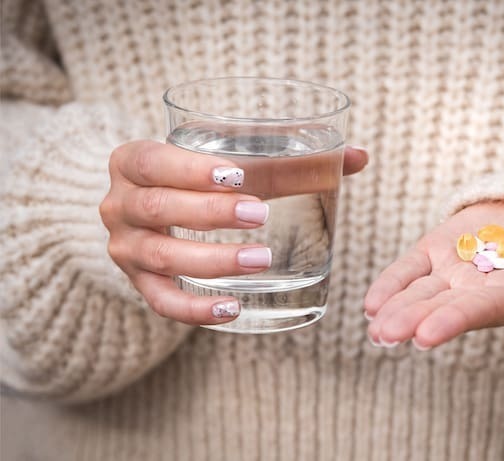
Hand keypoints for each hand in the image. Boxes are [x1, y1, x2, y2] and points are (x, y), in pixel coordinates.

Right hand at [100, 140, 366, 324]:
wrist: (148, 206)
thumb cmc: (197, 177)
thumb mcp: (229, 159)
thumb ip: (291, 157)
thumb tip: (359, 157)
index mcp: (133, 162)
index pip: (152, 161)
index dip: (189, 169)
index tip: (237, 175)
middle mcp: (118, 204)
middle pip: (157, 208)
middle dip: (209, 213)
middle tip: (261, 215)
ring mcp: (124, 248)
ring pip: (161, 257)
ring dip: (211, 260)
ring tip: (262, 259)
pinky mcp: (138, 284)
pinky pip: (161, 302)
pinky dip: (195, 308)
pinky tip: (233, 308)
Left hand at [364, 198, 503, 348]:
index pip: (479, 311)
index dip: (451, 321)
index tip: (424, 335)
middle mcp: (481, 291)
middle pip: (442, 307)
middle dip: (412, 320)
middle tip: (384, 335)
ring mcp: (458, 270)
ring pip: (421, 292)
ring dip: (396, 308)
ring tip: (373, 323)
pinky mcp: (442, 247)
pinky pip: (411, 267)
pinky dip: (392, 283)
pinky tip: (371, 303)